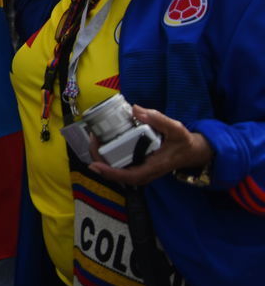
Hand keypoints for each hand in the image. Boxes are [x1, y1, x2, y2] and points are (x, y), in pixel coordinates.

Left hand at [89, 105, 213, 186]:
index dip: (110, 173)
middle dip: (100, 159)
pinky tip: (103, 142)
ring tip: (95, 139)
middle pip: (117, 173)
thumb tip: (136, 110)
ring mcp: (141, 169)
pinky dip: (110, 154)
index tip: (95, 166)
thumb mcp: (175, 128)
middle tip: (92, 140)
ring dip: (103, 156)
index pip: (129, 176)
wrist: (193, 152)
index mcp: (153, 167)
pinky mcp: (139, 165)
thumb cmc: (184, 142)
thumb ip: (158, 118)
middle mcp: (145, 172)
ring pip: (117, 169)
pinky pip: (121, 164)